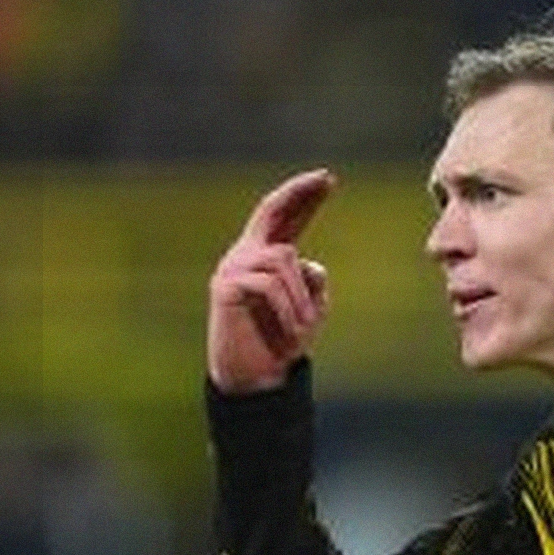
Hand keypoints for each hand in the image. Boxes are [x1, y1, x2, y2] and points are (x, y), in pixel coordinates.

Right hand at [207, 168, 334, 393]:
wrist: (255, 376)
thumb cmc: (283, 341)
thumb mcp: (310, 308)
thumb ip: (314, 283)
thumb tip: (312, 265)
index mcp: (268, 256)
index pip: (286, 217)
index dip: (305, 197)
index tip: (328, 179)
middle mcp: (247, 253)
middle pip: (271, 210)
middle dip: (299, 192)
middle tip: (326, 178)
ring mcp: (234, 267)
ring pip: (284, 258)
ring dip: (302, 297)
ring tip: (306, 328)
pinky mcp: (225, 285)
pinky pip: (270, 284)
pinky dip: (290, 308)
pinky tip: (294, 331)